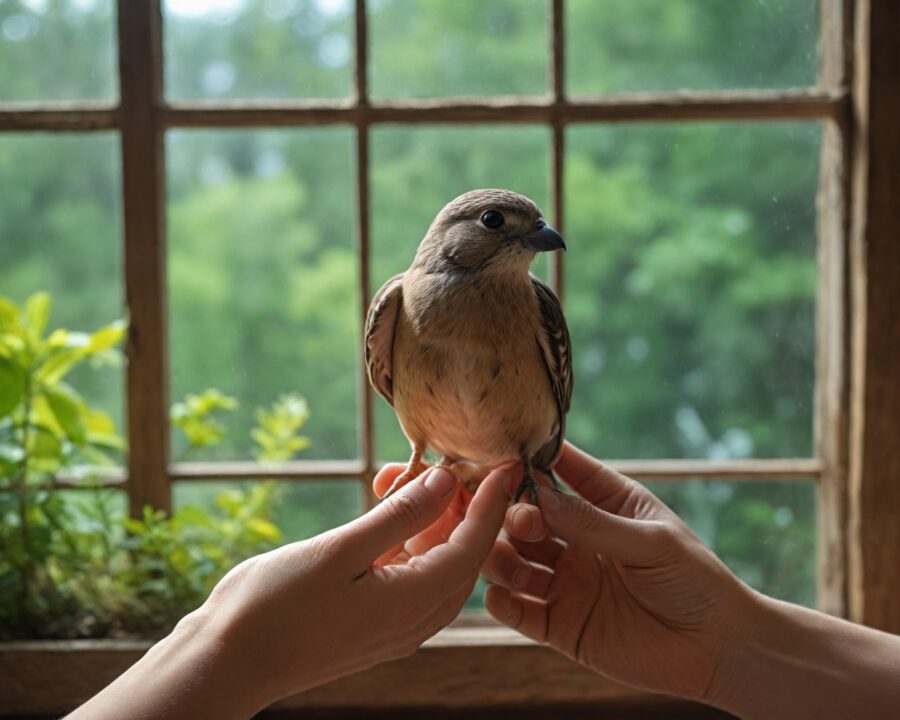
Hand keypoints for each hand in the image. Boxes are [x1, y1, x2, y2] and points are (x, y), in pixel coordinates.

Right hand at [187, 463, 510, 711]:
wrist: (225, 663)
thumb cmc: (276, 607)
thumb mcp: (341, 551)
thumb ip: (400, 516)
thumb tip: (445, 480)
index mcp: (414, 603)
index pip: (474, 545)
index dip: (493, 502)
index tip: (508, 463)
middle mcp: (413, 619)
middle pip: (461, 555)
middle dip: (463, 506)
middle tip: (459, 461)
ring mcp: (392, 624)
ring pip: (432, 563)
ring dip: (427, 519)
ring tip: (412, 474)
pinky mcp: (371, 621)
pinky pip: (404, 573)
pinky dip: (402, 537)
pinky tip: (388, 504)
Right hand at [481, 442, 748, 701]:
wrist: (718, 650)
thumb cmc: (695, 581)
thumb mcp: (650, 542)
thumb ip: (594, 523)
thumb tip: (540, 497)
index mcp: (605, 505)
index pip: (560, 471)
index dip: (532, 460)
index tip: (505, 453)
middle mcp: (578, 540)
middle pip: (527, 517)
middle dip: (514, 514)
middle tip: (521, 522)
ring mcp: (566, 581)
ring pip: (513, 561)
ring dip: (500, 556)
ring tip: (501, 558)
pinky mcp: (561, 624)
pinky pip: (520, 611)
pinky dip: (502, 603)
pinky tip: (498, 596)